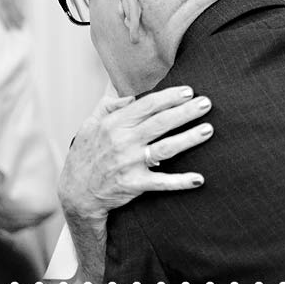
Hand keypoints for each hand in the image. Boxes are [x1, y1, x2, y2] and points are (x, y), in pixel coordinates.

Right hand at [58, 86, 212, 220]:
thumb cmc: (85, 156)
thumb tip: (128, 93)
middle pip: (161, 122)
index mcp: (114, 124)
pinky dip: (181, 181)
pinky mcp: (135, 184)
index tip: (188, 91)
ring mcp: (130, 163)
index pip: (147, 105)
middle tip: (206, 103)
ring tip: (208, 130)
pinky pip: (162, 182)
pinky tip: (199, 178)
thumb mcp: (89, 124)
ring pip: (166, 148)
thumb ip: (108, 105)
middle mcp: (123, 141)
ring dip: (189, 138)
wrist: (76, 192)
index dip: (169, 97)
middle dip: (186, 111)